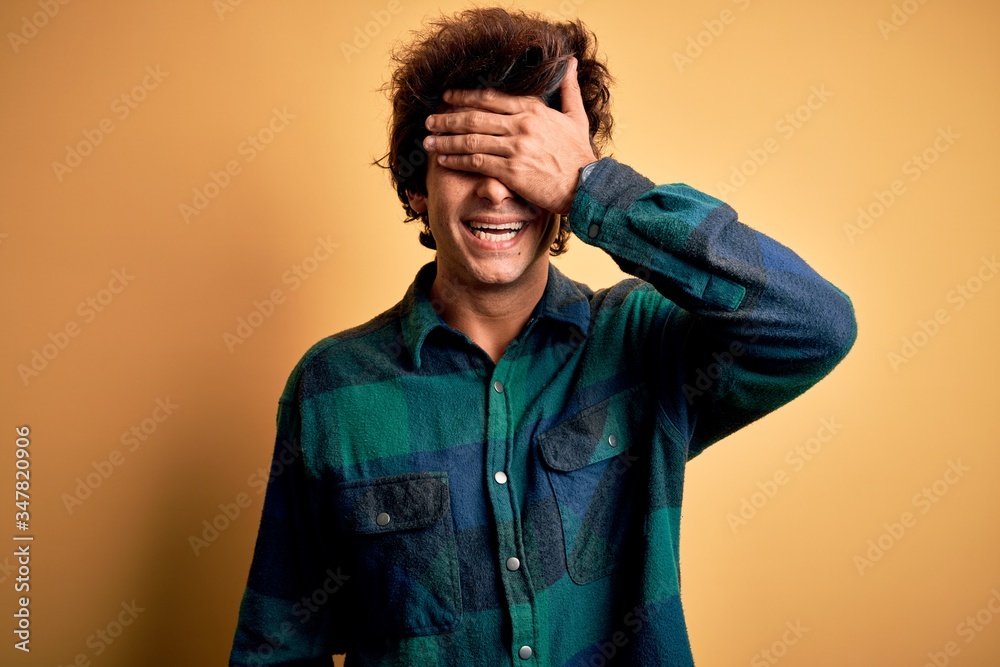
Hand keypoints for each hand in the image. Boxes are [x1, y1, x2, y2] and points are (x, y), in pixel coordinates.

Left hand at [422, 57, 597, 214]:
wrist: (586, 186)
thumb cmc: (580, 154)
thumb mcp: (576, 117)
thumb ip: (569, 89)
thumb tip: (571, 62)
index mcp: (533, 110)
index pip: (490, 98)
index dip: (464, 97)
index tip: (447, 98)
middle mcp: (522, 125)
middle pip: (474, 117)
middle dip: (447, 119)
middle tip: (429, 121)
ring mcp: (516, 148)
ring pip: (471, 139)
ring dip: (446, 141)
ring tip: (428, 143)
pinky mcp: (512, 171)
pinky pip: (477, 162)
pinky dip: (457, 161)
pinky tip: (444, 161)